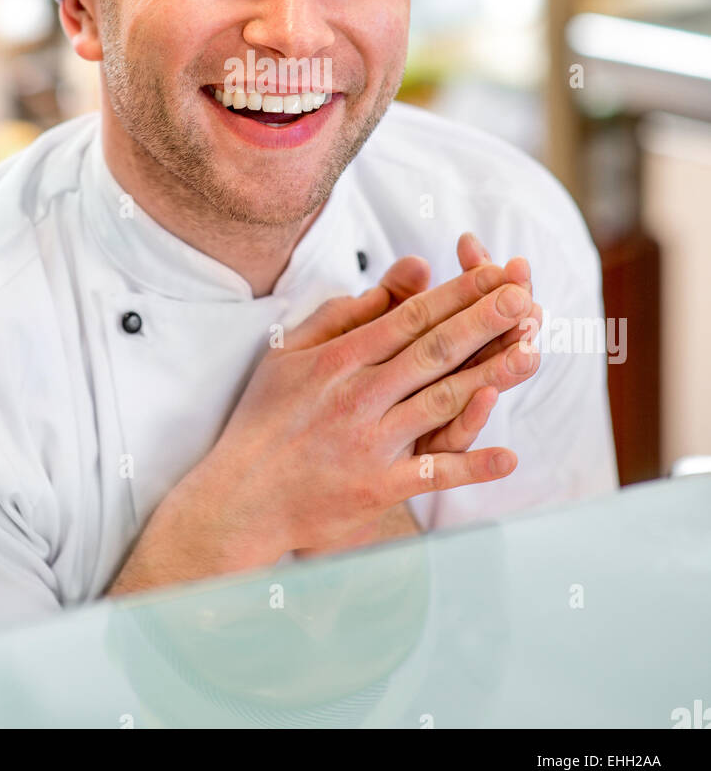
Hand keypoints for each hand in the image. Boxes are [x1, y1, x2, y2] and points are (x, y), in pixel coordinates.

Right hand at [174, 236, 542, 561]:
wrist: (238, 496)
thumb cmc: (266, 419)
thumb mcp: (292, 351)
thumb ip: (350, 312)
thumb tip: (406, 274)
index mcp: (340, 358)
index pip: (411, 317)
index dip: (458, 295)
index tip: (496, 275)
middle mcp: (359, 395)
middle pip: (433, 351)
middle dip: (484, 322)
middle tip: (525, 297)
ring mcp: (371, 442)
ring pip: (441, 403)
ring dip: (490, 379)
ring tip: (531, 355)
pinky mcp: (377, 487)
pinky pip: (431, 473)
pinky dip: (470, 466)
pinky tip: (508, 457)